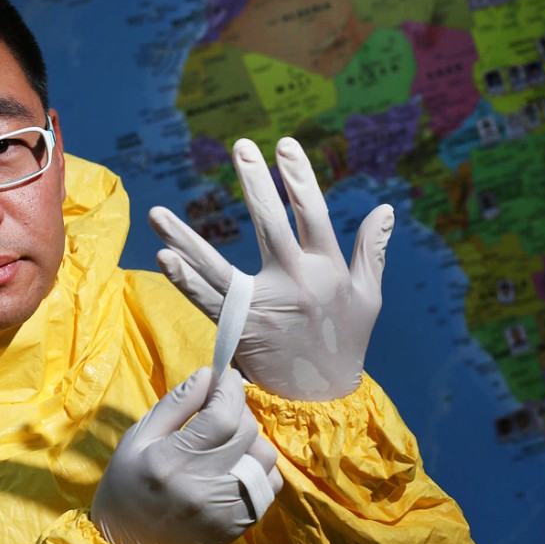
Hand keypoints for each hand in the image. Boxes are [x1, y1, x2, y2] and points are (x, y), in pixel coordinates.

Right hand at [91, 367, 281, 543]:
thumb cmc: (128, 484)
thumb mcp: (138, 437)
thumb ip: (176, 404)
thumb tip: (209, 374)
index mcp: (170, 462)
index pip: (221, 417)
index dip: (230, 389)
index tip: (227, 376)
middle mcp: (203, 487)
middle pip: (246, 433)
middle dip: (239, 407)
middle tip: (222, 403)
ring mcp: (225, 511)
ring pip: (265, 457)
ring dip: (251, 438)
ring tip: (229, 436)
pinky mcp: (239, 526)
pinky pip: (270, 485)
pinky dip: (260, 467)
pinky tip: (238, 464)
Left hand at [149, 137, 393, 401]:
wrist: (323, 398)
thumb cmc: (346, 343)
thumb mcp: (368, 297)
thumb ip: (372, 251)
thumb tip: (386, 208)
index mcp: (327, 268)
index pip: (313, 212)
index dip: (299, 177)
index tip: (284, 145)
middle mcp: (295, 281)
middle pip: (270, 224)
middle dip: (256, 183)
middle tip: (241, 147)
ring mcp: (264, 304)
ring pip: (219, 264)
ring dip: (185, 237)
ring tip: (157, 212)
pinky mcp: (241, 328)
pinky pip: (208, 300)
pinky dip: (185, 279)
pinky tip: (166, 257)